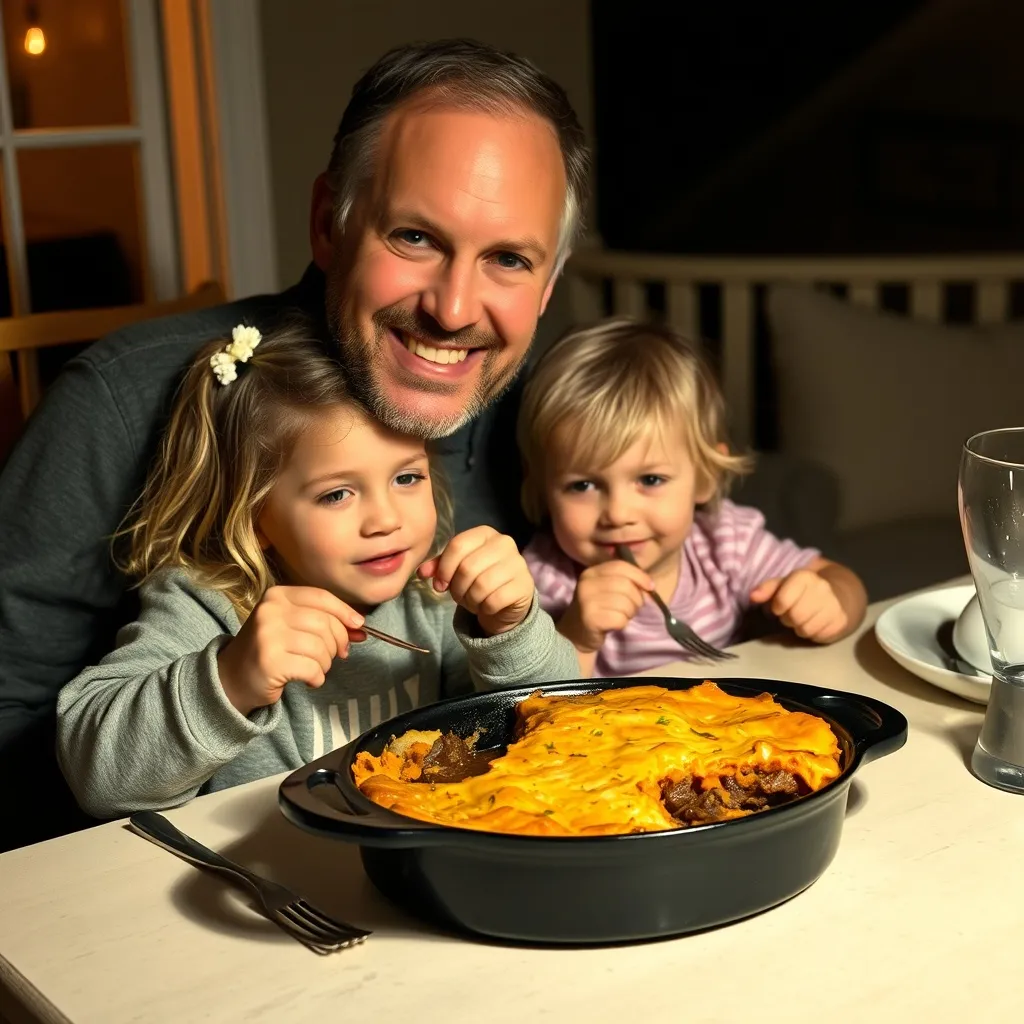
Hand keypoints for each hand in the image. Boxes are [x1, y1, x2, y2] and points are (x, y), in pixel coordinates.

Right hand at [217, 586, 364, 714]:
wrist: (232, 678)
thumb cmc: (270, 649)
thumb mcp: (293, 626)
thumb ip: (324, 622)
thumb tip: (360, 627)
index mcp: (277, 595)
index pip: (322, 597)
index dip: (345, 612)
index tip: (358, 626)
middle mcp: (270, 611)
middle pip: (325, 623)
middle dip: (338, 643)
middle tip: (336, 656)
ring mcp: (268, 636)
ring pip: (321, 647)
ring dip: (326, 663)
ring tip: (315, 668)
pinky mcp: (270, 662)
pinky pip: (313, 668)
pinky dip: (317, 677)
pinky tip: (308, 679)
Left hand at [418, 526, 534, 635]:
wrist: (507, 601)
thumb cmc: (478, 579)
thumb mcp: (457, 569)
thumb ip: (440, 566)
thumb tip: (422, 572)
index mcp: (486, 533)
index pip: (457, 545)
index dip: (444, 568)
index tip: (440, 584)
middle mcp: (504, 543)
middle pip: (467, 567)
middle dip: (457, 588)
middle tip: (459, 596)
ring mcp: (517, 564)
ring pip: (481, 585)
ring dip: (470, 600)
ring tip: (473, 601)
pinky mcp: (524, 586)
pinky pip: (494, 600)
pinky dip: (485, 608)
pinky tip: (487, 606)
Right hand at [558, 559, 653, 653]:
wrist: (575, 633)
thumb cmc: (597, 608)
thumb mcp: (605, 588)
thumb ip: (624, 581)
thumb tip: (649, 585)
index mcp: (591, 572)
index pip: (620, 566)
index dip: (639, 575)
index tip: (650, 587)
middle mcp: (587, 584)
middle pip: (626, 585)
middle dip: (637, 599)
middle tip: (632, 607)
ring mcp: (587, 601)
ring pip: (625, 603)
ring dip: (630, 613)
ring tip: (621, 615)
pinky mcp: (591, 619)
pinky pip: (620, 619)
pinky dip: (623, 623)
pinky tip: (614, 624)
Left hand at [749, 569, 847, 642]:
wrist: (837, 595)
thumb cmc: (802, 590)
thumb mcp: (783, 584)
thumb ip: (766, 589)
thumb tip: (753, 596)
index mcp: (804, 576)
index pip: (781, 601)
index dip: (777, 607)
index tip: (780, 606)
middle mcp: (822, 588)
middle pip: (793, 617)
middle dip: (788, 619)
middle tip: (792, 614)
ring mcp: (834, 605)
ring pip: (805, 629)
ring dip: (800, 628)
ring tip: (804, 619)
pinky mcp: (841, 621)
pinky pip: (818, 636)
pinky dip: (813, 634)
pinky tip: (816, 623)